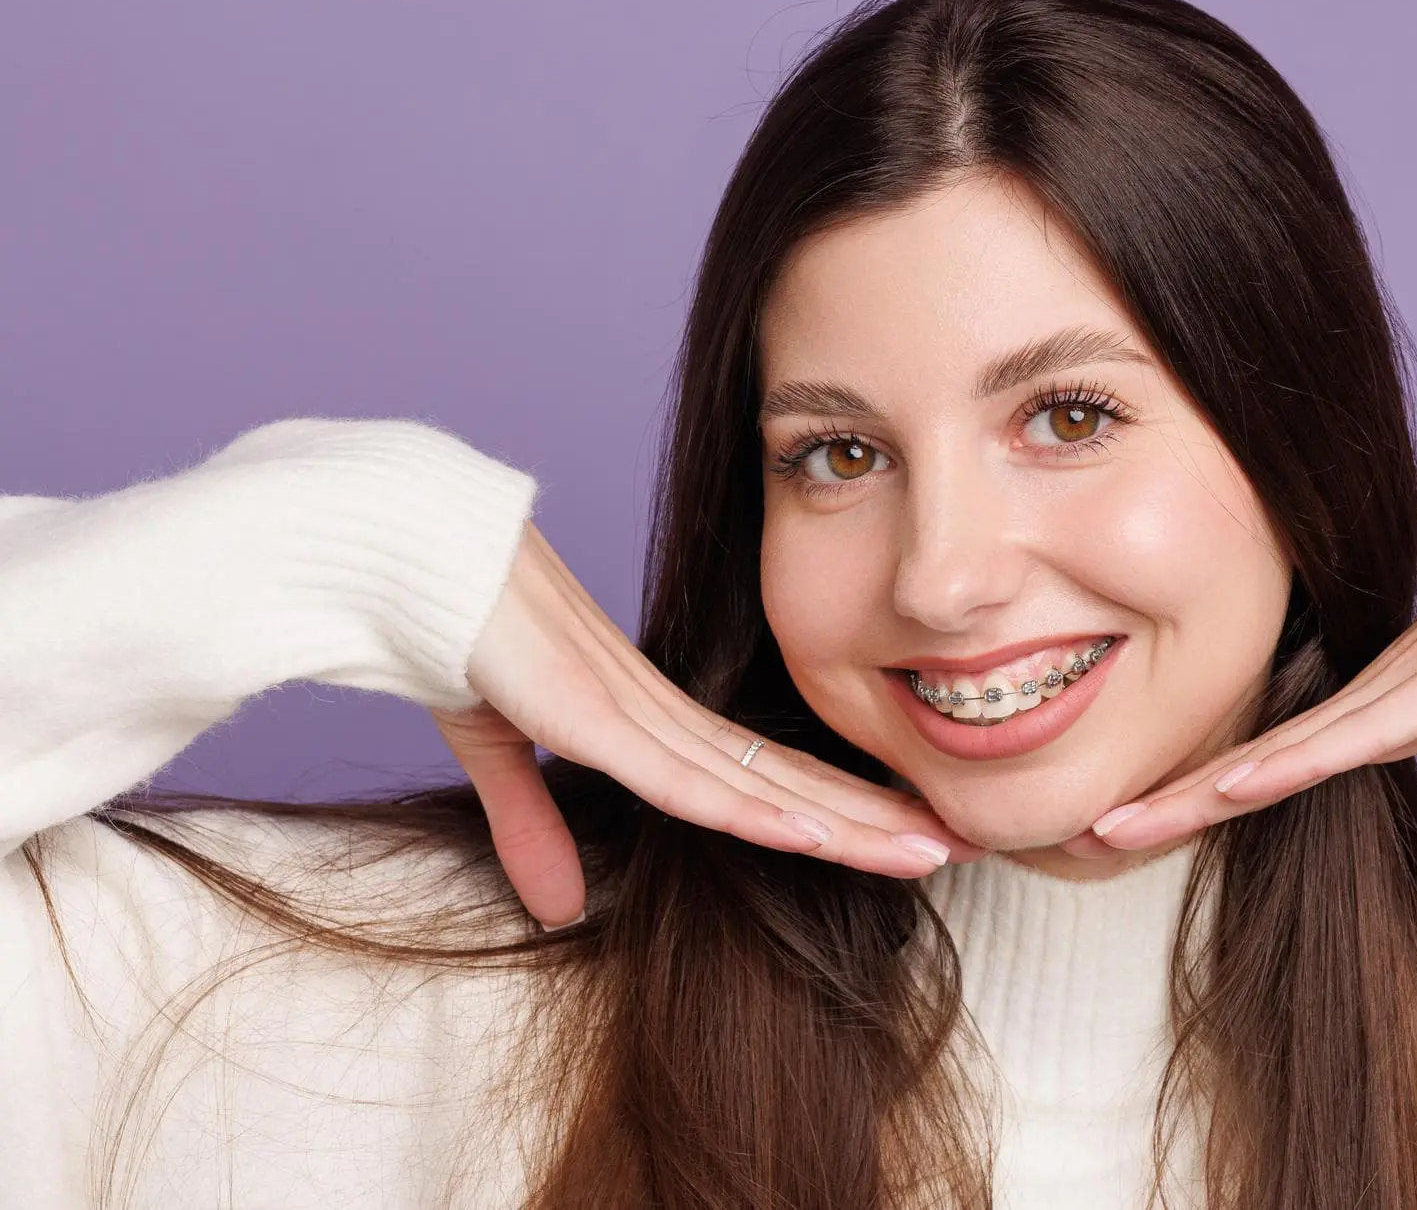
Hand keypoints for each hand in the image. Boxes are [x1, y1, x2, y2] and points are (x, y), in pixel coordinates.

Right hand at [431, 522, 983, 929]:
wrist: (402, 556)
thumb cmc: (452, 629)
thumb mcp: (500, 752)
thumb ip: (533, 825)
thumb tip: (558, 909)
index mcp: (649, 714)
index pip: (767, 772)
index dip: (839, 808)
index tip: (907, 834)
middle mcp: (662, 711)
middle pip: (792, 779)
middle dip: (879, 817)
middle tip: (966, 843)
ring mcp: (635, 709)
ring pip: (766, 784)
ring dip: (853, 823)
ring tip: (935, 850)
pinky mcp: (595, 713)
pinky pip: (693, 776)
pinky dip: (761, 809)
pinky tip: (824, 834)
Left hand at [1083, 426, 1416, 913]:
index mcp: (1390, 701)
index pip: (1282, 759)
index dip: (1211, 792)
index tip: (1145, 822)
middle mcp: (1378, 688)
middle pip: (1258, 754)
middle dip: (1175, 797)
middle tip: (1092, 830)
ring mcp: (1409, 678)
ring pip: (1283, 747)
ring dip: (1201, 790)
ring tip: (1122, 824)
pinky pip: (1356, 730)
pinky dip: (1291, 761)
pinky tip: (1229, 784)